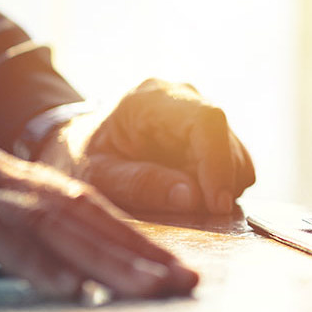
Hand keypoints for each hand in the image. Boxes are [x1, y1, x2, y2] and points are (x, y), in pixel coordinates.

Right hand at [0, 141, 197, 298]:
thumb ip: (24, 233)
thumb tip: (81, 267)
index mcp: (17, 178)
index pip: (91, 208)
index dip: (137, 239)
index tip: (178, 269)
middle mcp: (3, 176)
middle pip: (84, 215)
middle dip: (138, 253)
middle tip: (181, 282)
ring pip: (53, 225)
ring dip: (105, 260)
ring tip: (145, 288)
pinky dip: (37, 263)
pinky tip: (71, 288)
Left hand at [47, 79, 254, 214]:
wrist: (74, 143)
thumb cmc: (77, 157)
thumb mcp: (94, 175)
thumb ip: (138, 184)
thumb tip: (193, 197)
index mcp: (150, 99)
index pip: (206, 120)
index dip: (219, 162)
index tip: (217, 204)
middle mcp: (183, 97)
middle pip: (226, 140)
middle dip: (219, 183)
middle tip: (196, 214)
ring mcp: (200, 113)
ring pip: (237, 154)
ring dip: (221, 186)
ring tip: (184, 202)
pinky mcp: (210, 133)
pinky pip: (234, 162)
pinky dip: (221, 185)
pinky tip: (190, 193)